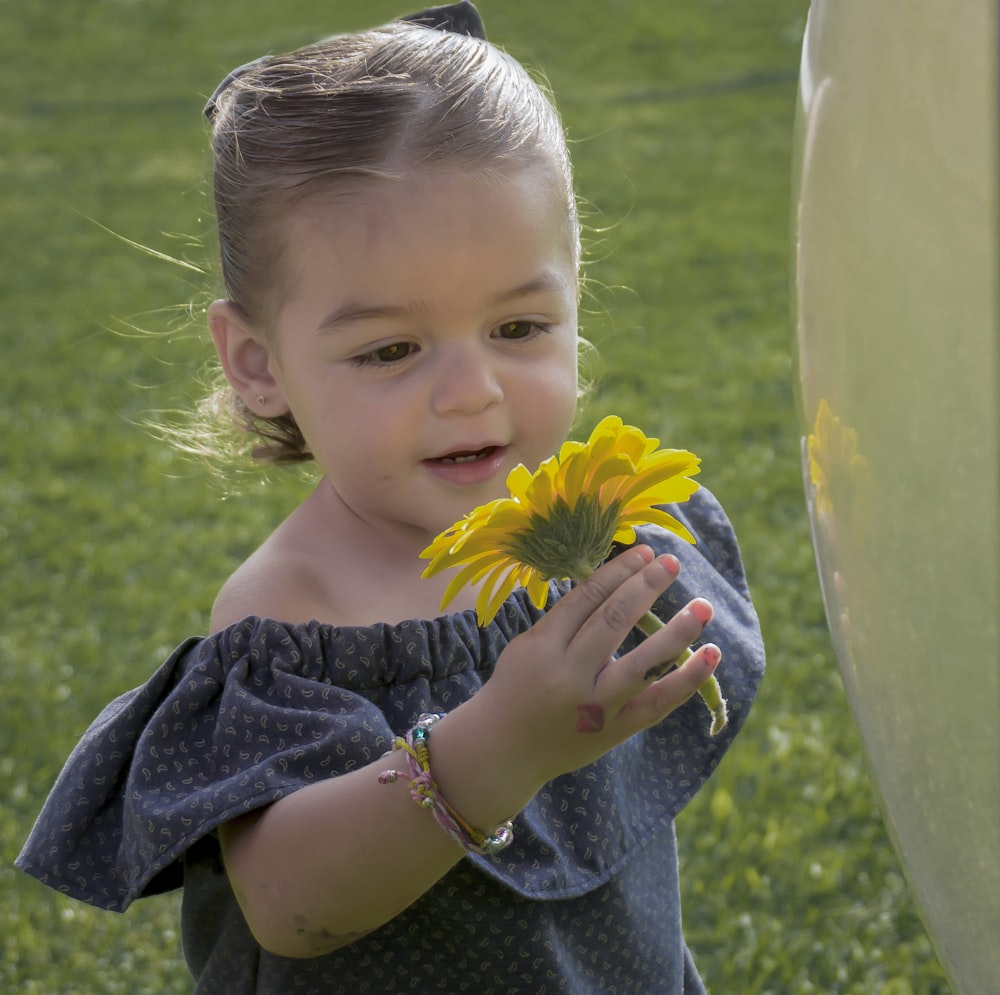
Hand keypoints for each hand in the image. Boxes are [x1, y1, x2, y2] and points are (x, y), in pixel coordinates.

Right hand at [437, 545, 720, 814]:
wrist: (503, 750)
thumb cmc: (516, 686)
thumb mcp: (527, 645)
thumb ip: (566, 620)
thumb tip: (617, 583)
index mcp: (543, 646)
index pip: (587, 598)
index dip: (619, 571)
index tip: (645, 552)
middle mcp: (570, 675)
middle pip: (614, 621)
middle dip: (647, 587)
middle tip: (672, 563)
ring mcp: (595, 707)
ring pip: (643, 664)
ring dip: (678, 632)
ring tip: (703, 606)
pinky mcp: (614, 732)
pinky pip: (657, 704)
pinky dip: (687, 679)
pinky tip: (710, 654)